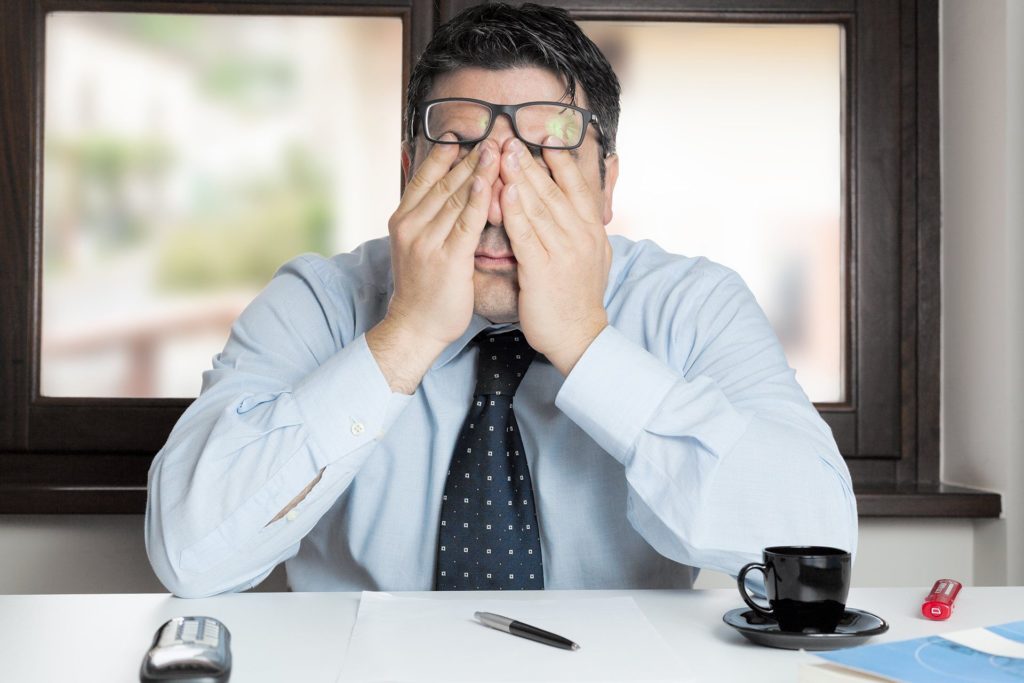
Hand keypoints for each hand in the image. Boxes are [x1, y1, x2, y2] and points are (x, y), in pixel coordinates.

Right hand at [367, 136, 499, 392]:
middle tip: (495, 132)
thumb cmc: (423, 289)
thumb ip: (431, 218)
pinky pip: (466, 222)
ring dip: (480, 169)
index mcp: (404, 218)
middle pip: (446, 181)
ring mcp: (427, 240)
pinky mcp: (446, 258)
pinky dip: (480, 199)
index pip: (427, 176)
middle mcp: (412, 224)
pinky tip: (492, 180)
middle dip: (472, 155)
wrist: (414, 327)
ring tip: (499, 146)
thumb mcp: (419, 246)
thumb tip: (450, 193)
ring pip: (457, 196)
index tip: (467, 132)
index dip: (448, 153)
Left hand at [498, 137, 610, 375]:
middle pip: (553, 190)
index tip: (542, 136)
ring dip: (519, 177)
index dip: (558, 159)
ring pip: (538, 207)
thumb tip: (583, 206)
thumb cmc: (578, 297)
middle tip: (510, 138)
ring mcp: (563, 252)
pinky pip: (526, 234)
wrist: (580, 337)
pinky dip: (514, 210)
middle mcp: (581, 236)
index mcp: (592, 230)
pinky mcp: (542, 270)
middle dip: (530, 162)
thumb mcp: (595, 256)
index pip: (576, 186)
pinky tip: (503, 191)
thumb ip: (587, 227)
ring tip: (503, 154)